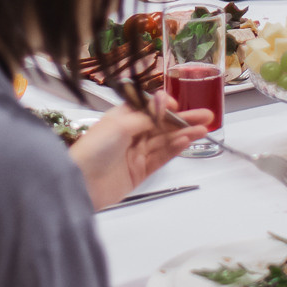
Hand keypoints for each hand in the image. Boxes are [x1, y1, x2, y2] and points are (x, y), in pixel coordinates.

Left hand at [70, 101, 212, 208]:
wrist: (80, 184)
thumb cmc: (93, 149)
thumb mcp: (120, 125)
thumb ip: (145, 116)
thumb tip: (163, 102)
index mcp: (121, 118)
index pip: (149, 108)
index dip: (165, 106)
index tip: (178, 106)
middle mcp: (130, 134)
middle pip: (162, 125)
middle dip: (184, 119)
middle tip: (206, 116)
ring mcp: (136, 153)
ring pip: (165, 141)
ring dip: (184, 134)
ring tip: (204, 129)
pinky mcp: (140, 171)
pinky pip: (161, 157)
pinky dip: (175, 149)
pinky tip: (188, 141)